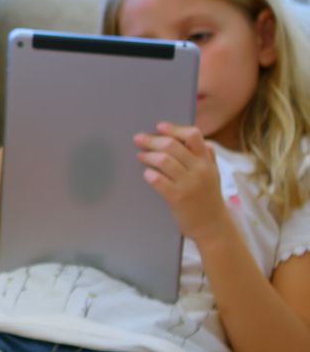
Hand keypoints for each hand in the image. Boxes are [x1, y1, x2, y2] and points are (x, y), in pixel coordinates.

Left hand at [133, 122, 228, 243]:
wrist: (212, 225)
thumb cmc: (207, 196)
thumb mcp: (212, 172)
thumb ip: (203, 155)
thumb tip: (184, 137)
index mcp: (206, 161)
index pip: (193, 135)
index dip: (174, 129)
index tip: (159, 126)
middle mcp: (199, 169)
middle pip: (172, 146)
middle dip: (152, 140)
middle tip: (139, 139)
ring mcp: (188, 183)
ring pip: (163, 160)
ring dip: (148, 156)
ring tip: (140, 156)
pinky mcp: (177, 198)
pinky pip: (158, 180)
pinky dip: (149, 174)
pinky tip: (146, 174)